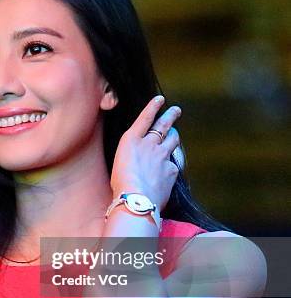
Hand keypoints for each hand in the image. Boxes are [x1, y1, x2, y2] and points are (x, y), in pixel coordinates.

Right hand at [110, 95, 180, 212]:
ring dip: (174, 136)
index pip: (145, 118)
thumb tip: (145, 162)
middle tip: (176, 110)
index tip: (160, 99)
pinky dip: (171, 165)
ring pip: (173, 140)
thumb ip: (134, 158)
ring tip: (175, 135)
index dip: (153, 107)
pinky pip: (174, 164)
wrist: (136, 199)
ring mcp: (162, 155)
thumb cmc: (121, 186)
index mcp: (130, 141)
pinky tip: (167, 171)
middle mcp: (148, 144)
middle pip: (164, 125)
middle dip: (171, 115)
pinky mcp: (172, 169)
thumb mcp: (120, 165)